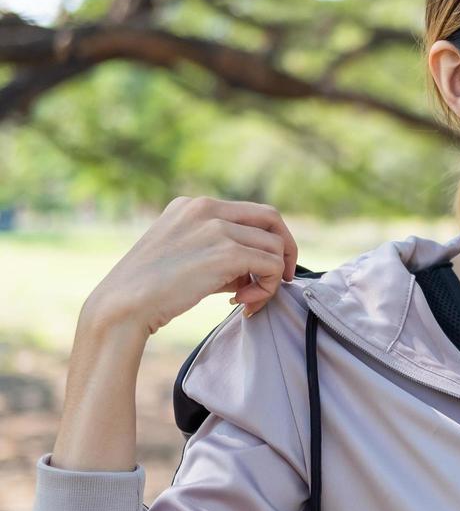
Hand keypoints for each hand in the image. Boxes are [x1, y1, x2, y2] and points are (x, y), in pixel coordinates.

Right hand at [84, 196, 299, 336]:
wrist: (122, 306)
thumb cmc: (150, 289)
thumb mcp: (185, 255)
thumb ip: (221, 251)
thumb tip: (259, 268)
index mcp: (193, 205)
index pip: (252, 212)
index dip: (268, 239)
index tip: (266, 267)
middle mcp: (206, 208)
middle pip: (272, 219)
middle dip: (286, 250)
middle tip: (282, 278)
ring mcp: (217, 228)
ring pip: (275, 247)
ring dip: (272, 278)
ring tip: (248, 300)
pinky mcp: (227, 252)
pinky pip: (272, 266)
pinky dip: (268, 288)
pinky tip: (242, 303)